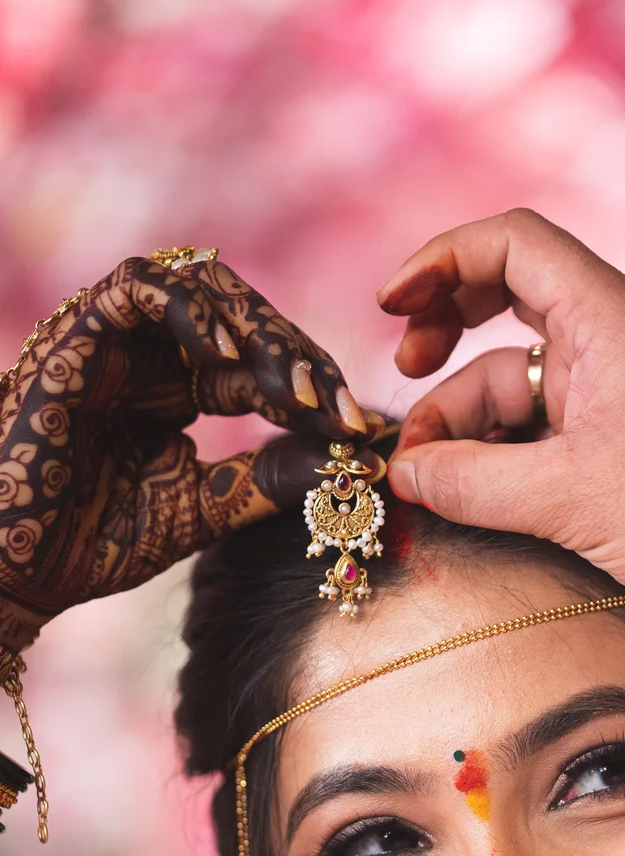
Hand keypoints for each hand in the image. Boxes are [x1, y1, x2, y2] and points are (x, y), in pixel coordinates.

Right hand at [0, 255, 374, 654]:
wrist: (17, 569)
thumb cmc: (94, 544)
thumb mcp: (204, 512)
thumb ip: (269, 482)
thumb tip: (350, 464)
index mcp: (180, 388)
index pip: (263, 364)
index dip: (316, 390)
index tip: (359, 433)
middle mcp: (151, 353)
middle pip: (244, 316)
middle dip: (299, 358)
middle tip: (337, 409)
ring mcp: (113, 338)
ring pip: (200, 287)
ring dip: (256, 332)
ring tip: (290, 389)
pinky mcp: (75, 334)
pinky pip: (139, 287)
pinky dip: (190, 312)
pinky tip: (229, 362)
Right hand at [378, 210, 624, 651]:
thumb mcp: (566, 499)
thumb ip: (469, 482)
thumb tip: (401, 473)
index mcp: (609, 315)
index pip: (510, 242)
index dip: (441, 262)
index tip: (390, 309)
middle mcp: (612, 337)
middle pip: (502, 301)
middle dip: (444, 339)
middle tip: (405, 384)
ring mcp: (616, 389)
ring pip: (512, 381)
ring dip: (465, 424)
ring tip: (430, 481)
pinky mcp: (619, 439)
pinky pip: (539, 427)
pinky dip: (499, 453)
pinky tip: (468, 492)